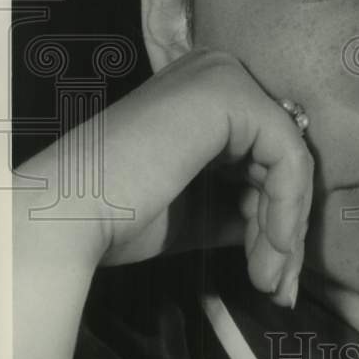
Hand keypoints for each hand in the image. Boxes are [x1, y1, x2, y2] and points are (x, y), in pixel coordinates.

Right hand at [21, 48, 314, 305]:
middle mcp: (217, 71)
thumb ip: (243, 206)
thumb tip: (286, 232)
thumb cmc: (121, 216)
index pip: (265, 156)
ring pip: (290, 161)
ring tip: (271, 282)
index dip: (276, 218)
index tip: (275, 275)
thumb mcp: (201, 209)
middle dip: (285, 229)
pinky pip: (287, 156)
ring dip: (285, 231)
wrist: (68, 218)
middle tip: (281, 287)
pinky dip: (286, 210)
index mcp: (205, 93)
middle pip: (280, 157)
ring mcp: (223, 77)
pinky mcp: (229, 94)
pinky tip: (270, 252)